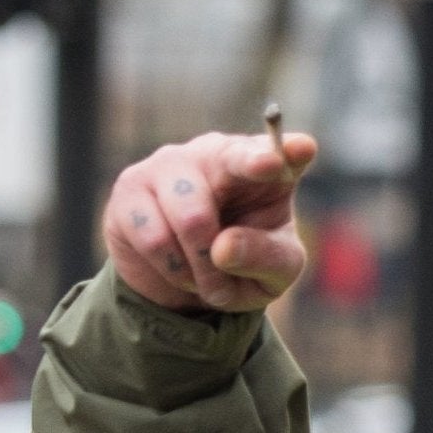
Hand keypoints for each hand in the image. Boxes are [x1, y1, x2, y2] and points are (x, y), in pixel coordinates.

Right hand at [104, 128, 317, 312]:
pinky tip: (180, 271)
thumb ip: (267, 257)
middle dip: (237, 203)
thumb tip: (223, 248)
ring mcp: (170, 164)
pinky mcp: (130, 187)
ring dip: (205, 267)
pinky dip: (176, 270)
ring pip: (191, 218)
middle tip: (227, 255)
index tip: (301, 149)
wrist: (187, 283)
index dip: (284, 151)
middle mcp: (217, 153)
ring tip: (212, 281)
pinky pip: (155, 238)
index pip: (277, 152)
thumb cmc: (246, 263)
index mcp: (267, 168)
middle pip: (229, 162)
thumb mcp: (277, 272)